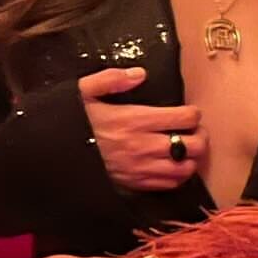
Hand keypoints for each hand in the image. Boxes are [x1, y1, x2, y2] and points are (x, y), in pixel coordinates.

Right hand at [77, 68, 208, 192]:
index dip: (193, 113)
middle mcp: (144, 146)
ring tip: (187, 150)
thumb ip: (111, 79)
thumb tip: (140, 73)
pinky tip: (174, 166)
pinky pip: (170, 184)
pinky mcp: (137, 184)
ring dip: (192, 158)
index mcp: (135, 120)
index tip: (188, 112)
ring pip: (185, 168)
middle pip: (193, 145)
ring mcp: (142, 168)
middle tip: (195, 132)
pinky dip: (178, 176)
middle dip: (200, 136)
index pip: (184, 118)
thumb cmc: (75, 122)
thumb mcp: (85, 92)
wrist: (57, 155)